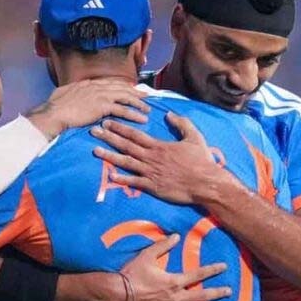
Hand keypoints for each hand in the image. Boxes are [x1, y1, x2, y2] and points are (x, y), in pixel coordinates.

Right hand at [26, 78, 148, 138]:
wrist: (53, 114)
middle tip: (146, 95)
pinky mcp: (103, 106)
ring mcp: (100, 95)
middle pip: (120, 87)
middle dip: (134, 91)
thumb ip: (70, 92)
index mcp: (87, 83)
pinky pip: (123, 109)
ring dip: (138, 102)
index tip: (129, 89)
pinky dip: (134, 114)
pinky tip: (142, 118)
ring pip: (125, 96)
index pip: (108, 83)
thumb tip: (70, 92)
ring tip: (148, 108)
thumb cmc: (53, 107)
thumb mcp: (61, 94)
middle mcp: (96, 86)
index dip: (120, 86)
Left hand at [91, 112, 231, 204]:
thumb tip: (169, 114)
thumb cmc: (201, 161)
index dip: (120, 128)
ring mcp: (150, 172)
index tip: (107, 122)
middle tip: (94, 131)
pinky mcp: (153, 186)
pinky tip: (110, 176)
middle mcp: (151, 158)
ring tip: (95, 151)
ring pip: (126, 162)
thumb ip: (182, 124)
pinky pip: (134, 182)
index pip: (135, 134)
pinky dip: (122, 179)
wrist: (206, 183)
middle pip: (126, 146)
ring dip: (109, 156)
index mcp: (159, 146)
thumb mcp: (194, 137)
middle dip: (108, 138)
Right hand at [118, 234, 230, 300]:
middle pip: (200, 295)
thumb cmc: (131, 274)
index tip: (224, 267)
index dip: (212, 270)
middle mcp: (175, 297)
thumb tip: (176, 236)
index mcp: (173, 281)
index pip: (197, 274)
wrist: (116, 293)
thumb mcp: (146, 256)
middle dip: (216, 293)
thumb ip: (162, 246)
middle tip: (228, 292)